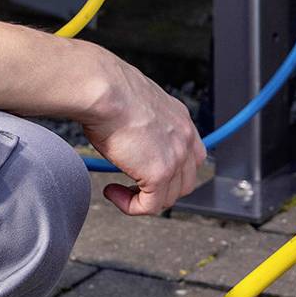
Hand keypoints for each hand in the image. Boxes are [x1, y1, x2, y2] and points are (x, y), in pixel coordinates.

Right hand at [74, 42, 207, 216]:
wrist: (104, 90)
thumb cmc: (109, 90)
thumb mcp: (134, 104)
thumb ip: (141, 124)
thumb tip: (127, 135)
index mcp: (180, 118)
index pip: (191, 156)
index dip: (172, 170)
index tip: (149, 172)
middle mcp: (184, 137)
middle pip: (185, 181)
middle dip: (160, 189)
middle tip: (134, 185)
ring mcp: (176, 157)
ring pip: (168, 198)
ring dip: (143, 198)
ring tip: (118, 188)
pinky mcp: (159, 174)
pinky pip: (150, 206)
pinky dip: (130, 206)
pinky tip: (113, 192)